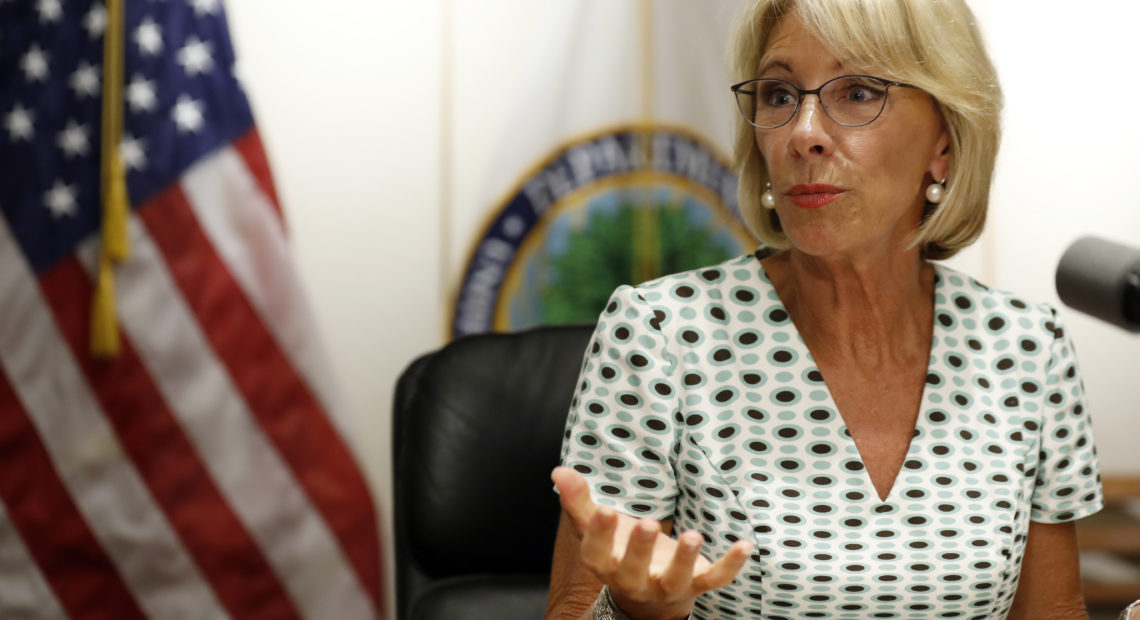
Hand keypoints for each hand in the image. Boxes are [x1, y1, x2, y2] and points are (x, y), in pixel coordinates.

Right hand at [551, 466, 752, 619]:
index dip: (600, 534)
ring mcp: (667, 586)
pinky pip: (715, 580)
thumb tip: (559, 471)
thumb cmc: (619, 551)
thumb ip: (579, 500)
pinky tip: (745, 545)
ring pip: (676, 579)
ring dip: (685, 560)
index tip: (605, 510)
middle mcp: (633, 581)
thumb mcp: (597, 526)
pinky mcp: (696, 586)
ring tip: (692, 536)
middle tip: (648, 523)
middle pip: (633, 570)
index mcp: (605, 564)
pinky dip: (730, 565)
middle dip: (640, 549)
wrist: (647, 597)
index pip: (597, 553)